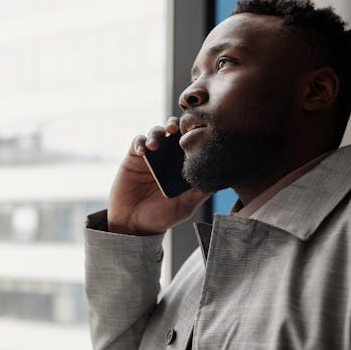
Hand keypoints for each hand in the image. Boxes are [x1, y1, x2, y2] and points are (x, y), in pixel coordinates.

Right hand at [108, 117, 210, 234]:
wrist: (133, 224)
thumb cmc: (161, 217)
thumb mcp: (185, 207)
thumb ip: (199, 193)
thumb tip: (217, 180)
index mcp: (182, 166)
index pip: (190, 143)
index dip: (194, 134)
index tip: (197, 132)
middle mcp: (169, 157)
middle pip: (174, 132)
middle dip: (176, 125)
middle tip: (176, 128)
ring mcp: (152, 156)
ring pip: (156, 132)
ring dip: (157, 133)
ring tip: (155, 145)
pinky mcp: (134, 157)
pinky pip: (138, 142)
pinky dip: (141, 142)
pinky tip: (143, 151)